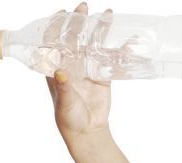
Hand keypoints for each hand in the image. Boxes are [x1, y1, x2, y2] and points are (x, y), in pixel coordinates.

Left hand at [45, 3, 115, 141]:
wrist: (87, 131)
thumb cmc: (69, 119)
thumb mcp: (64, 103)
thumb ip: (63, 88)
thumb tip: (60, 72)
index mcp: (56, 71)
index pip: (52, 45)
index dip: (55, 28)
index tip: (61, 14)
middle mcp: (71, 66)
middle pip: (73, 39)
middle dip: (77, 22)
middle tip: (83, 7)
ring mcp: (87, 69)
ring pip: (92, 44)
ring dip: (98, 30)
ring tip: (106, 14)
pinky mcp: (102, 75)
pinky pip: (111, 59)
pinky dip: (120, 49)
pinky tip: (129, 40)